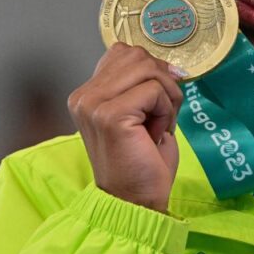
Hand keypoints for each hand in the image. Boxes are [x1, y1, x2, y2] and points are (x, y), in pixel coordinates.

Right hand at [67, 44, 184, 211]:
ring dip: (167, 97)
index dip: (152, 70)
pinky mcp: (110, 115)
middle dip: (163, 82)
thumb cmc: (143, 162)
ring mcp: (93, 104)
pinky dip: (166, 111)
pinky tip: (156, 134)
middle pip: (138, 56)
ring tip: (159, 125)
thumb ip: (143, 83)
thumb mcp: (142, 113)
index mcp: (87, 94)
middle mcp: (84, 96)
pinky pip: (153, 90)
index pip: (124, 52)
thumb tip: (169, 64)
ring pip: (148, 69)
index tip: (160, 99)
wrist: (136, 201)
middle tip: (163, 116)